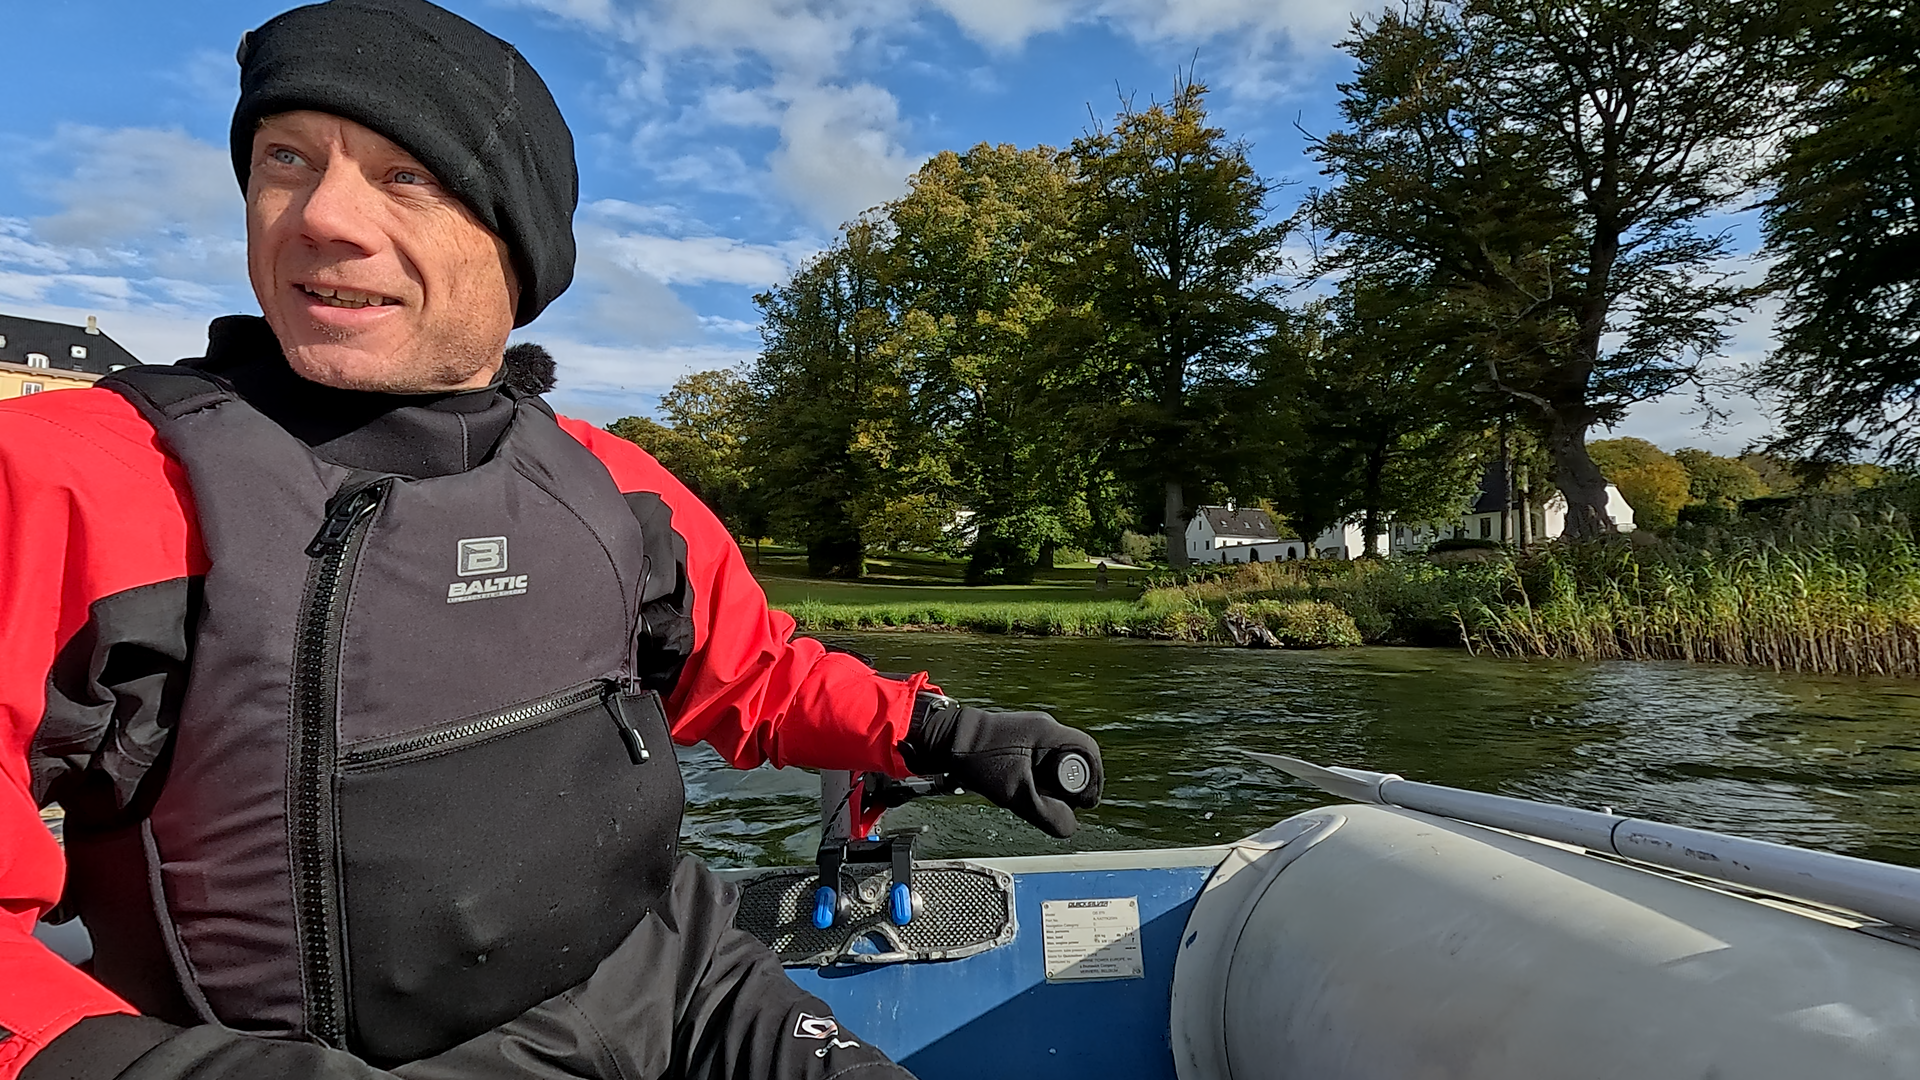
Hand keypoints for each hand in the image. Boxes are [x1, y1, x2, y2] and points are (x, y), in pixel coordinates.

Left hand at [898, 693, 1102, 837]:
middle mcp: (1047, 728)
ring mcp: (1035, 731)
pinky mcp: (1024, 739)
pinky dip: (1042, 778)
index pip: (1089, 754)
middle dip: (1073, 786)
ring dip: (1056, 784)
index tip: (1083, 803)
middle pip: (1078, 759)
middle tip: (1061, 805)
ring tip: (1039, 798)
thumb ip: (1046, 814)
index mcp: (1049, 734)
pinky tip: (1027, 789)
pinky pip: (1045, 761)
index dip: (1091, 782)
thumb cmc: (979, 761)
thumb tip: (1071, 828)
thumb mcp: (1015, 793)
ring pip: (1060, 762)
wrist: (948, 741)